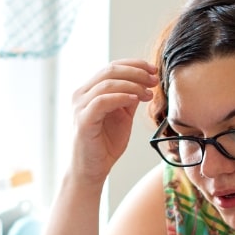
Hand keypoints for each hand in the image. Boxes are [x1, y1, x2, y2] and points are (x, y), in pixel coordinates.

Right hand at [68, 59, 158, 182]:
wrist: (92, 169)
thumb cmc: (105, 144)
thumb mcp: (122, 116)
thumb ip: (129, 98)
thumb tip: (145, 81)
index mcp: (89, 91)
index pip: (112, 67)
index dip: (134, 65)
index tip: (153, 70)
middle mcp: (81, 95)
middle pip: (110, 71)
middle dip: (136, 72)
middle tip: (154, 80)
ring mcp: (80, 107)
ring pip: (107, 84)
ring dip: (132, 85)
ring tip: (149, 93)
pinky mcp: (83, 120)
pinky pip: (102, 101)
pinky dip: (121, 97)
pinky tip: (136, 100)